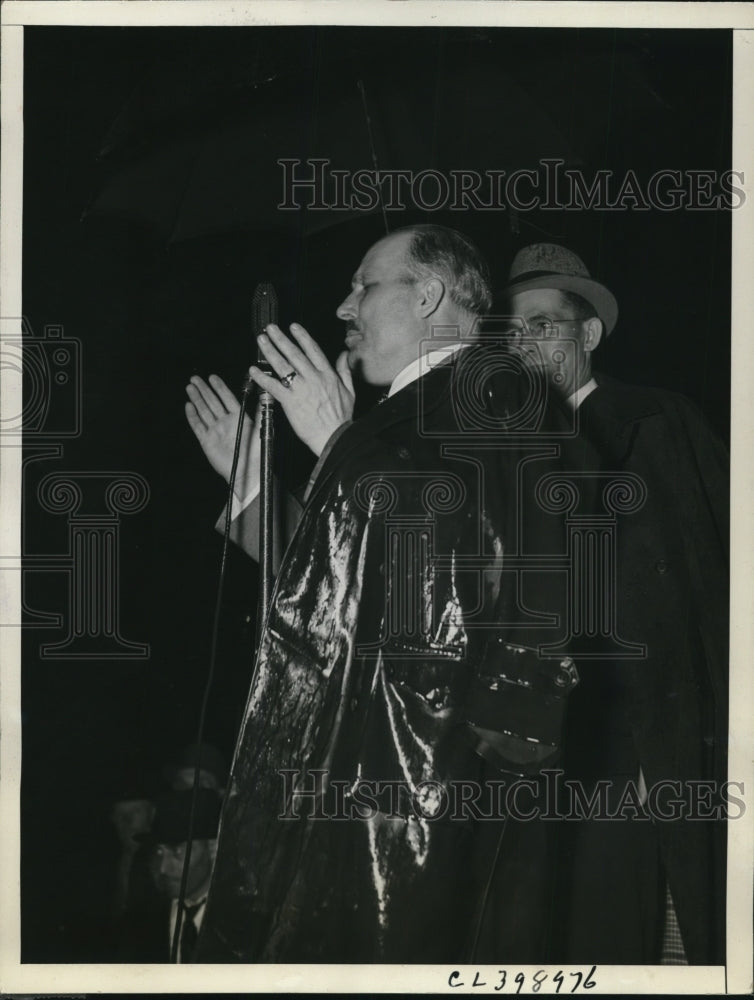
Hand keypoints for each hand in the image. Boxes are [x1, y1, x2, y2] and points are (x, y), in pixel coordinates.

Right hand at [185, 374, 260, 498]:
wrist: (247, 471)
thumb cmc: (256, 452)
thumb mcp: (260, 428)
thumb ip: (260, 410)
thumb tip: (264, 394)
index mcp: (238, 418)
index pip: (227, 398)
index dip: (219, 387)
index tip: (212, 377)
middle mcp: (225, 422)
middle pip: (212, 402)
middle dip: (204, 390)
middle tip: (195, 378)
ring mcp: (215, 431)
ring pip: (204, 411)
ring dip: (197, 399)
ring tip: (190, 387)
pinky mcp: (207, 441)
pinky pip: (198, 426)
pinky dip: (193, 416)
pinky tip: (188, 405)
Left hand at [249, 322, 354, 456]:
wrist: (334, 437)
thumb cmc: (341, 417)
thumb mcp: (350, 391)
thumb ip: (344, 370)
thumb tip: (343, 355)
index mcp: (327, 375)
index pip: (313, 350)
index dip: (302, 336)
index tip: (293, 327)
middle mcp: (313, 378)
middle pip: (294, 354)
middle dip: (281, 339)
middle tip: (270, 329)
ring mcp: (301, 389)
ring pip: (282, 366)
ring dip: (270, 351)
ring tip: (261, 341)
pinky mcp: (290, 402)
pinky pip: (273, 386)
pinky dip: (262, 378)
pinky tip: (253, 370)